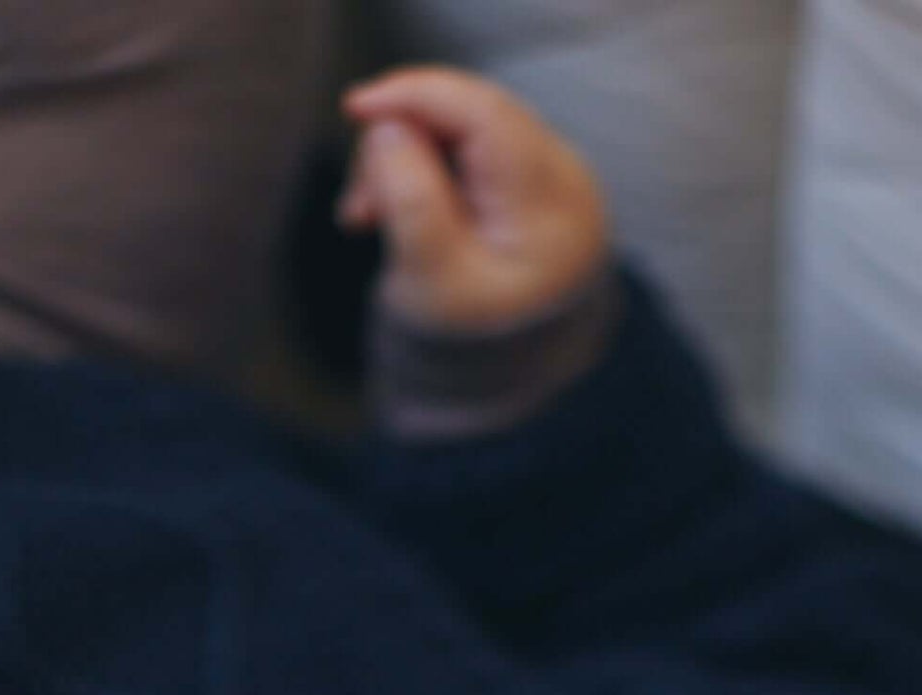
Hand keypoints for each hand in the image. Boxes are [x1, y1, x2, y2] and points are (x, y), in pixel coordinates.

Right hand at [337, 68, 611, 340]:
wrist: (504, 373)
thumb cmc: (468, 339)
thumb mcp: (431, 281)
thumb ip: (410, 200)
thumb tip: (389, 124)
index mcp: (554, 210)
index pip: (485, 115)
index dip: (416, 95)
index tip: (355, 110)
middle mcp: (567, 179)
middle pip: (468, 112)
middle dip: (400, 143)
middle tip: (362, 210)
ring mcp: (550, 172)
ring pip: (458, 125)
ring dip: (402, 160)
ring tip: (371, 218)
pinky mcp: (526, 173)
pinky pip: (461, 142)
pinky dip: (418, 166)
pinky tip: (392, 209)